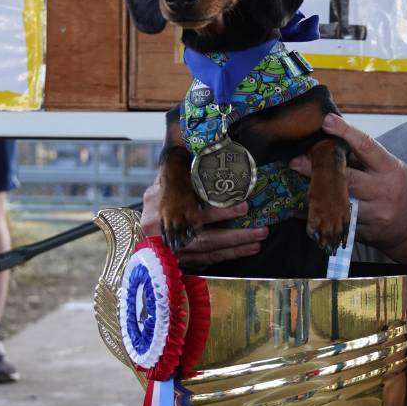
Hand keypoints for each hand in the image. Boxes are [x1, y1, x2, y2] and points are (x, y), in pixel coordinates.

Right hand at [140, 176, 267, 269]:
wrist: (147, 223)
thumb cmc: (164, 192)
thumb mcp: (169, 174)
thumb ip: (185, 164)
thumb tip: (212, 145)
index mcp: (157, 200)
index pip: (190, 206)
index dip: (217, 209)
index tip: (243, 205)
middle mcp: (159, 227)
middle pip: (199, 234)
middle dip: (232, 234)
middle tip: (259, 229)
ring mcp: (167, 246)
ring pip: (206, 249)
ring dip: (236, 246)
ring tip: (259, 237)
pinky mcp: (177, 259)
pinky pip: (206, 259)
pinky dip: (228, 254)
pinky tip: (247, 248)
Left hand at [290, 114, 406, 266]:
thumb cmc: (403, 191)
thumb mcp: (392, 169)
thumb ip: (367, 159)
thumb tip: (335, 142)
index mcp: (390, 169)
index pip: (366, 146)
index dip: (345, 132)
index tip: (326, 121)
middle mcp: (382, 190)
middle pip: (345, 177)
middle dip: (317, 168)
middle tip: (295, 160)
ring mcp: (373, 213)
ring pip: (338, 201)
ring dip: (316, 192)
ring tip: (298, 184)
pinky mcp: (363, 232)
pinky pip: (337, 221)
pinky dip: (323, 213)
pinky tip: (311, 207)